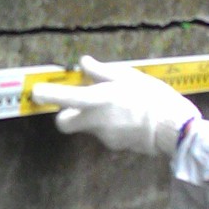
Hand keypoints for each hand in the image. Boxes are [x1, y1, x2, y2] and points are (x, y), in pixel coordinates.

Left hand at [30, 56, 201, 157]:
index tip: (36, 92)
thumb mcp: (128, 76)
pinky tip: (128, 120)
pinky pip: (104, 133)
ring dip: (93, 118)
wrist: (172, 128)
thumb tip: (83, 63)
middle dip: (66, 115)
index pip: (62, 99)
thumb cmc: (152, 97)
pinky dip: (110, 127)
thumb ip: (102, 71)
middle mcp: (95, 120)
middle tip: (79, 103)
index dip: (46, 96)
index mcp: (98, 99)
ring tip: (118, 108)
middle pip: (64, 123)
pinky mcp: (114, 146)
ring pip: (87, 127)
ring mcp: (103, 136)